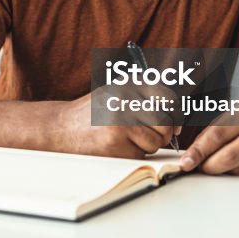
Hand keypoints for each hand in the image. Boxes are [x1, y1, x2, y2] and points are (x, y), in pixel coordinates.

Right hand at [55, 92, 178, 158]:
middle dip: (162, 134)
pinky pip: (141, 155)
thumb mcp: (118, 93)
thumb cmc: (94, 113)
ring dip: (146, 146)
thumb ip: (147, 98)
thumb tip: (179, 121)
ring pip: (156, 142)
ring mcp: (120, 120)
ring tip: (126, 139)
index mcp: (129, 82)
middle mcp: (126, 98)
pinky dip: (133, 155)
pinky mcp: (115, 142)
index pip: (170, 99)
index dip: (175, 115)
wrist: (60, 128)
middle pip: (167, 123)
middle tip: (146, 135)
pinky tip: (115, 146)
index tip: (171, 123)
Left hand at [178, 113, 238, 174]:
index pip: (218, 134)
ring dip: (225, 169)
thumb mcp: (237, 112)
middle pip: (230, 156)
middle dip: (210, 166)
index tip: (186, 162)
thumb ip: (216, 130)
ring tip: (222, 161)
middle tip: (200, 167)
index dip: (199, 151)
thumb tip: (193, 152)